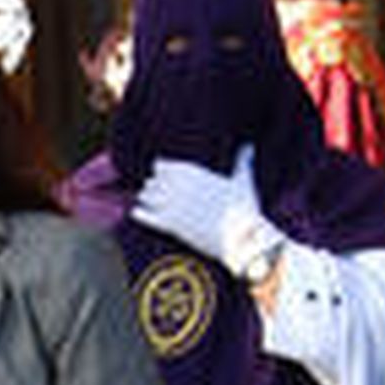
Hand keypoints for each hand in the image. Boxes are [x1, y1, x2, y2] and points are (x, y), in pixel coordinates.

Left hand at [131, 143, 280, 279]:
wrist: (241, 237)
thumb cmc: (245, 209)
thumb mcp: (243, 180)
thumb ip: (242, 161)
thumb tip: (249, 146)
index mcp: (193, 174)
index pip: (165, 166)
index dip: (163, 170)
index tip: (161, 172)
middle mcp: (179, 187)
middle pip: (154, 181)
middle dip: (154, 186)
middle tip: (153, 189)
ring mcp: (173, 206)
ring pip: (148, 197)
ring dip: (147, 198)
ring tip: (146, 199)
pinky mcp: (170, 226)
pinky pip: (147, 218)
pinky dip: (140, 215)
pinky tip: (135, 213)